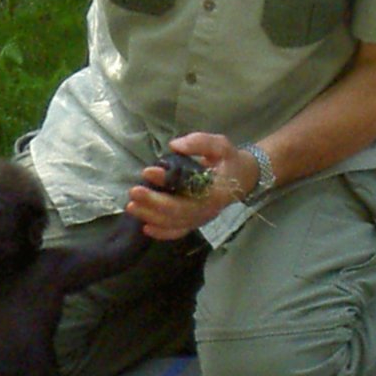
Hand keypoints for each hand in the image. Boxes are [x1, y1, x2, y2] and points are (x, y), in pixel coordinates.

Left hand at [126, 132, 258, 239]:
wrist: (243, 178)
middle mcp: (208, 208)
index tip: (148, 171)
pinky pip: (178, 232)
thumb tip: (174, 146)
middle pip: (177, 211)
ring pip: (174, 223)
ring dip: (151, 216)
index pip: (188, 189)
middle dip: (153, 203)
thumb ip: (199, 142)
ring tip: (131, 206)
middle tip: (133, 192)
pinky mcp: (195, 222)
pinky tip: (146, 227)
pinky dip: (162, 233)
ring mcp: (201, 218)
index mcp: (215, 190)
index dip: (166, 182)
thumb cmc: (228, 160)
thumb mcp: (220, 145)